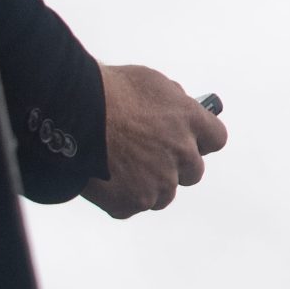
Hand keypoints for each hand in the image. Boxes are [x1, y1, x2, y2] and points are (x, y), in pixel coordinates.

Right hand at [79, 63, 228, 217]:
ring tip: (122, 168)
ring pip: (164, 193)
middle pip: (193, 172)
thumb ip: (172, 100)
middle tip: (151, 157)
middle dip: (176, 166)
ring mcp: (160, 181)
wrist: (73, 113)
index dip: (201, 141)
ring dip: (149, 184)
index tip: (189, 140)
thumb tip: (180, 106)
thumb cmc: (108, 91)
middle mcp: (182, 154)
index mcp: (190, 121)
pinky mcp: (135, 201)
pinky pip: (133, 205)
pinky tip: (104, 179)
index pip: (216, 139)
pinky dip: (121, 197)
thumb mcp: (151, 82)